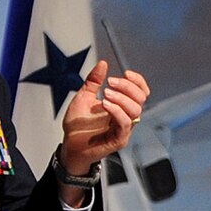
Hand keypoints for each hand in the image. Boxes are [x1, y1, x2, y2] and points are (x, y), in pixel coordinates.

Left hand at [58, 61, 148, 176]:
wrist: (70, 146)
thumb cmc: (78, 127)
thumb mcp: (83, 97)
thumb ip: (93, 81)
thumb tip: (102, 64)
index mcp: (122, 107)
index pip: (140, 92)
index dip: (138, 82)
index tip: (126, 73)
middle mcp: (126, 117)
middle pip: (140, 99)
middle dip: (128, 87)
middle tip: (110, 82)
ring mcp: (124, 129)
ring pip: (135, 110)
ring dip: (122, 98)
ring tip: (105, 94)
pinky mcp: (119, 139)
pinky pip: (125, 123)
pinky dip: (117, 111)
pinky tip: (106, 105)